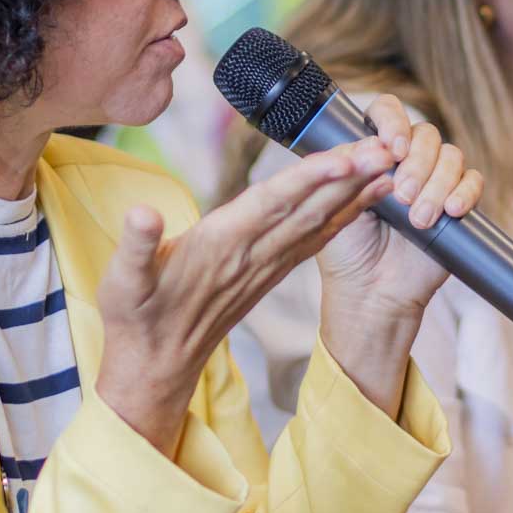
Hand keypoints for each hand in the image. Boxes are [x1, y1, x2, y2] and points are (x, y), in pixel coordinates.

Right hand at [95, 139, 399, 454]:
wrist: (156, 366)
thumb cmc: (135, 318)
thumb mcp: (122, 282)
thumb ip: (133, 247)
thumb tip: (141, 214)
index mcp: (220, 246)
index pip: (272, 203)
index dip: (310, 178)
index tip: (345, 156)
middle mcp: (251, 255)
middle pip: (309, 208)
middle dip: (350, 176)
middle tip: (389, 146)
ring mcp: (263, 267)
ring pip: (318, 223)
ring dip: (355, 194)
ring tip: (390, 165)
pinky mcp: (267, 275)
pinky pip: (312, 241)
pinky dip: (341, 218)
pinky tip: (363, 201)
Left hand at [314, 95, 484, 321]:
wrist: (372, 292)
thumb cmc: (348, 250)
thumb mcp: (339, 202)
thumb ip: (353, 165)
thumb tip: (376, 142)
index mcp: (373, 153)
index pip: (387, 113)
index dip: (393, 122)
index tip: (393, 148)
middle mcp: (406, 161)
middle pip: (425, 134)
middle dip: (416, 164)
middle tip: (402, 197)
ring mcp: (434, 181)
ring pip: (451, 156)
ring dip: (437, 184)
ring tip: (419, 218)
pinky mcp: (457, 203)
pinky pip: (474, 181)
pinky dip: (464, 193)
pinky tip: (451, 211)